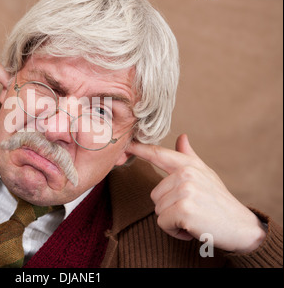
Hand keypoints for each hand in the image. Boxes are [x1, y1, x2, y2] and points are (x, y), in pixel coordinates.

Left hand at [130, 134, 266, 252]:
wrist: (242, 227)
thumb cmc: (218, 201)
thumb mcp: (205, 175)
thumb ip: (188, 157)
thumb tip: (182, 137)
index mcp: (189, 165)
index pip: (159, 154)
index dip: (140, 149)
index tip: (126, 145)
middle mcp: (186, 174)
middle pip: (155, 194)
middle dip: (169, 208)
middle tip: (192, 210)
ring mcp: (185, 190)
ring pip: (158, 209)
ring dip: (172, 220)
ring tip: (193, 218)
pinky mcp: (184, 209)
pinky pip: (162, 222)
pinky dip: (174, 230)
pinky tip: (192, 228)